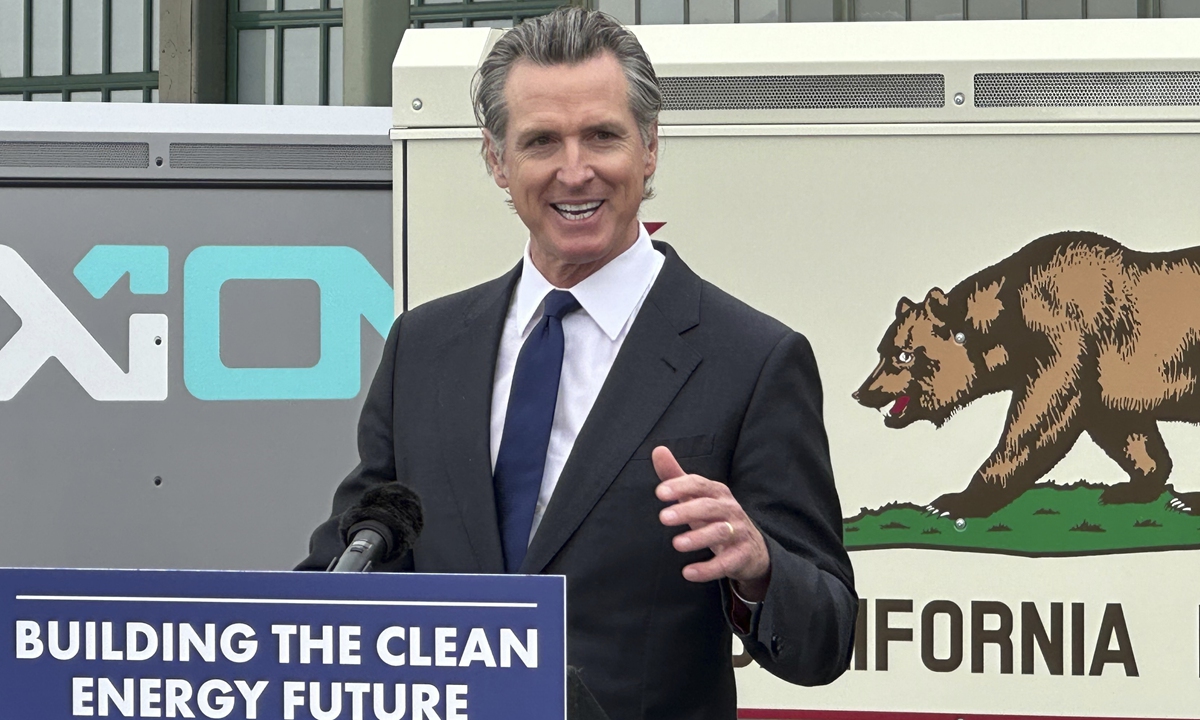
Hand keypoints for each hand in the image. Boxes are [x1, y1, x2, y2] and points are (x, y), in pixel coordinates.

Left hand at [653, 446, 771, 600]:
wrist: (752, 548)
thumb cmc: (716, 517)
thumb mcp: (698, 496)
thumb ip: (676, 476)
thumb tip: (657, 450)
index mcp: (717, 492)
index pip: (699, 484)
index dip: (680, 486)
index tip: (660, 493)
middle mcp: (729, 510)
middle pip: (709, 507)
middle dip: (687, 511)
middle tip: (663, 518)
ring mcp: (738, 532)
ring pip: (719, 533)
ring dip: (698, 538)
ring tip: (676, 544)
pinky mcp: (741, 556)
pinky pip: (726, 563)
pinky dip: (707, 569)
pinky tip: (688, 573)